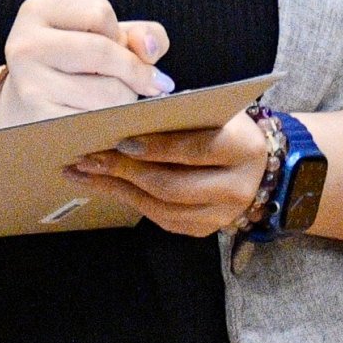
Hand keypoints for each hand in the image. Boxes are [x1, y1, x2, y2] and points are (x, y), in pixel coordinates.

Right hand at [0, 0, 168, 121]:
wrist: (29, 112)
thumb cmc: (73, 70)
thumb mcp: (103, 38)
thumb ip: (139, 34)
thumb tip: (149, 50)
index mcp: (37, 11)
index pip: (99, 11)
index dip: (117, 32)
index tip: (109, 45)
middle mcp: (25, 44)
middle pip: (105, 51)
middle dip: (131, 70)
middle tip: (136, 82)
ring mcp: (30, 84)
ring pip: (110, 91)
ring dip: (125, 100)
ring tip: (107, 101)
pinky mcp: (42, 120)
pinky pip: (102, 120)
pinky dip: (113, 122)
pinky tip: (99, 120)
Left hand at [71, 112, 272, 238]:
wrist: (257, 165)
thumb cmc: (227, 129)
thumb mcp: (213, 113)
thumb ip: (181, 116)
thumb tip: (126, 120)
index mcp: (243, 148)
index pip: (196, 150)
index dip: (157, 148)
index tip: (121, 141)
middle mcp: (237, 188)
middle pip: (173, 186)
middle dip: (126, 172)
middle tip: (89, 160)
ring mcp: (222, 215)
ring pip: (162, 208)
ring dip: (119, 190)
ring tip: (86, 174)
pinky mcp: (205, 229)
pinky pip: (162, 219)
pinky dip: (131, 201)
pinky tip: (107, 186)